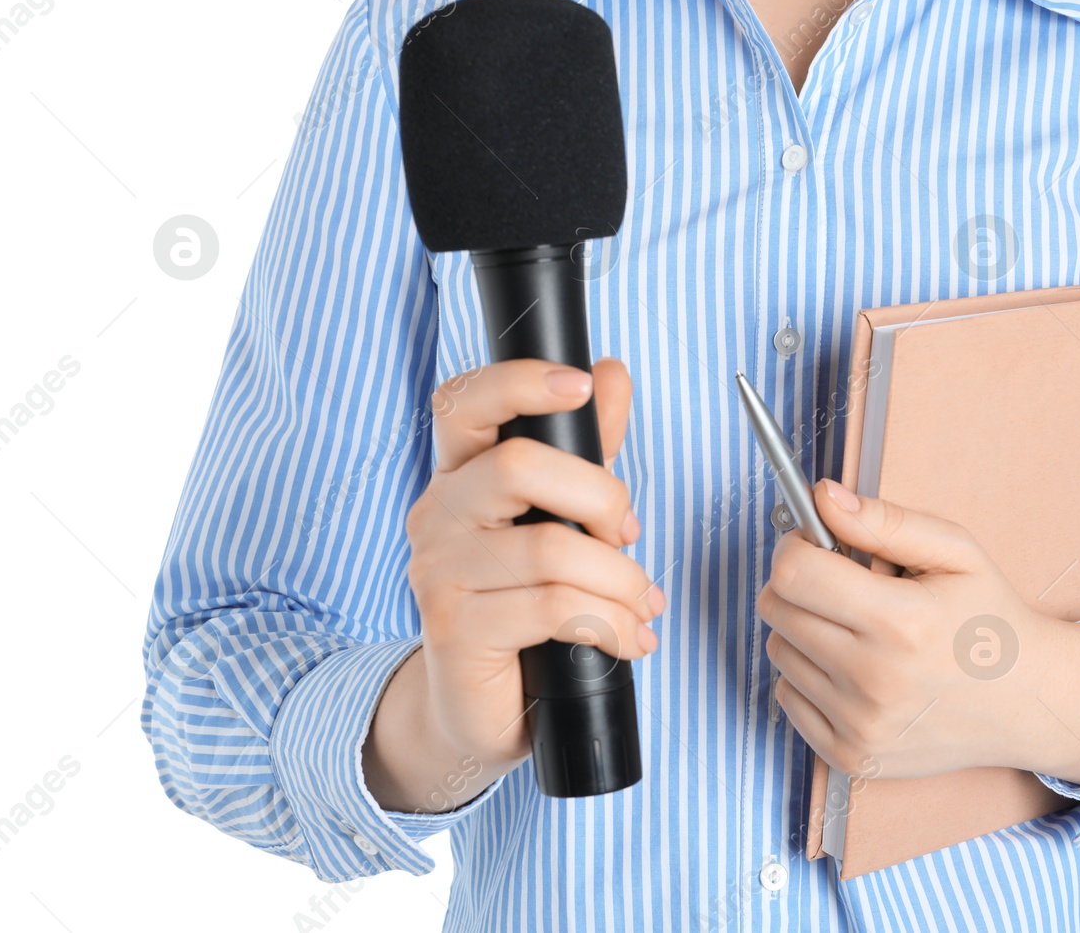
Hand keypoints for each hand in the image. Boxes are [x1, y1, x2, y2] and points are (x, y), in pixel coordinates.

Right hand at [364, 357, 663, 813]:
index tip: (582, 387)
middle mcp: (437, 514)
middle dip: (602, 497)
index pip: (464, 403)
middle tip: (630, 533)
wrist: (480, 708)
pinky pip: (554, 609)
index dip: (519, 383)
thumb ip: (586, 448)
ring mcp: (439, 572)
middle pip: (519, 466)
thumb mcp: (562, 517)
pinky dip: (611, 623)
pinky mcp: (456, 629)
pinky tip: (628, 639)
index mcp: (459, 475)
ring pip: (551, 549)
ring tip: (643, 605)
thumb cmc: (524, 605)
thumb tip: (613, 371)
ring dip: (621, 580)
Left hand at [761, 479, 1079, 790]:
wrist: (1028, 703)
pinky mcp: (852, 756)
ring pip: (779, 653)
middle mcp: (875, 680)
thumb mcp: (956, 553)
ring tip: (856, 630)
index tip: (813, 545)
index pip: (794, 574)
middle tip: (839, 585)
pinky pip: (787, 698)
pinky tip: (851, 669)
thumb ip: (885, 521)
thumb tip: (822, 498)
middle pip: (778, 611)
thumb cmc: (990, 621)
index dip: (794, 548)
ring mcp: (861, 725)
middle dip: (798, 585)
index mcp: (902, 622)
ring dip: (804, 631)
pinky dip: (808, 677)